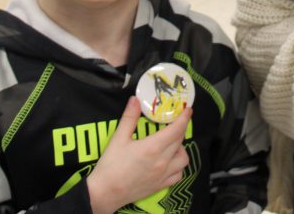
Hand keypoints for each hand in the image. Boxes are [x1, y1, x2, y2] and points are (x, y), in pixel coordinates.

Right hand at [87, 97, 191, 213]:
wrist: (106, 193)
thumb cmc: (110, 165)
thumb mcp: (118, 138)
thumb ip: (129, 118)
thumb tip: (135, 100)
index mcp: (153, 147)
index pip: (176, 129)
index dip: (184, 118)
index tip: (188, 110)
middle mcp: (163, 161)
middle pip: (180, 141)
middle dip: (180, 130)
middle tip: (175, 123)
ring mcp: (163, 175)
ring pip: (183, 159)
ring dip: (181, 149)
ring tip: (171, 144)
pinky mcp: (161, 186)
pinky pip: (178, 175)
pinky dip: (178, 166)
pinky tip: (169, 162)